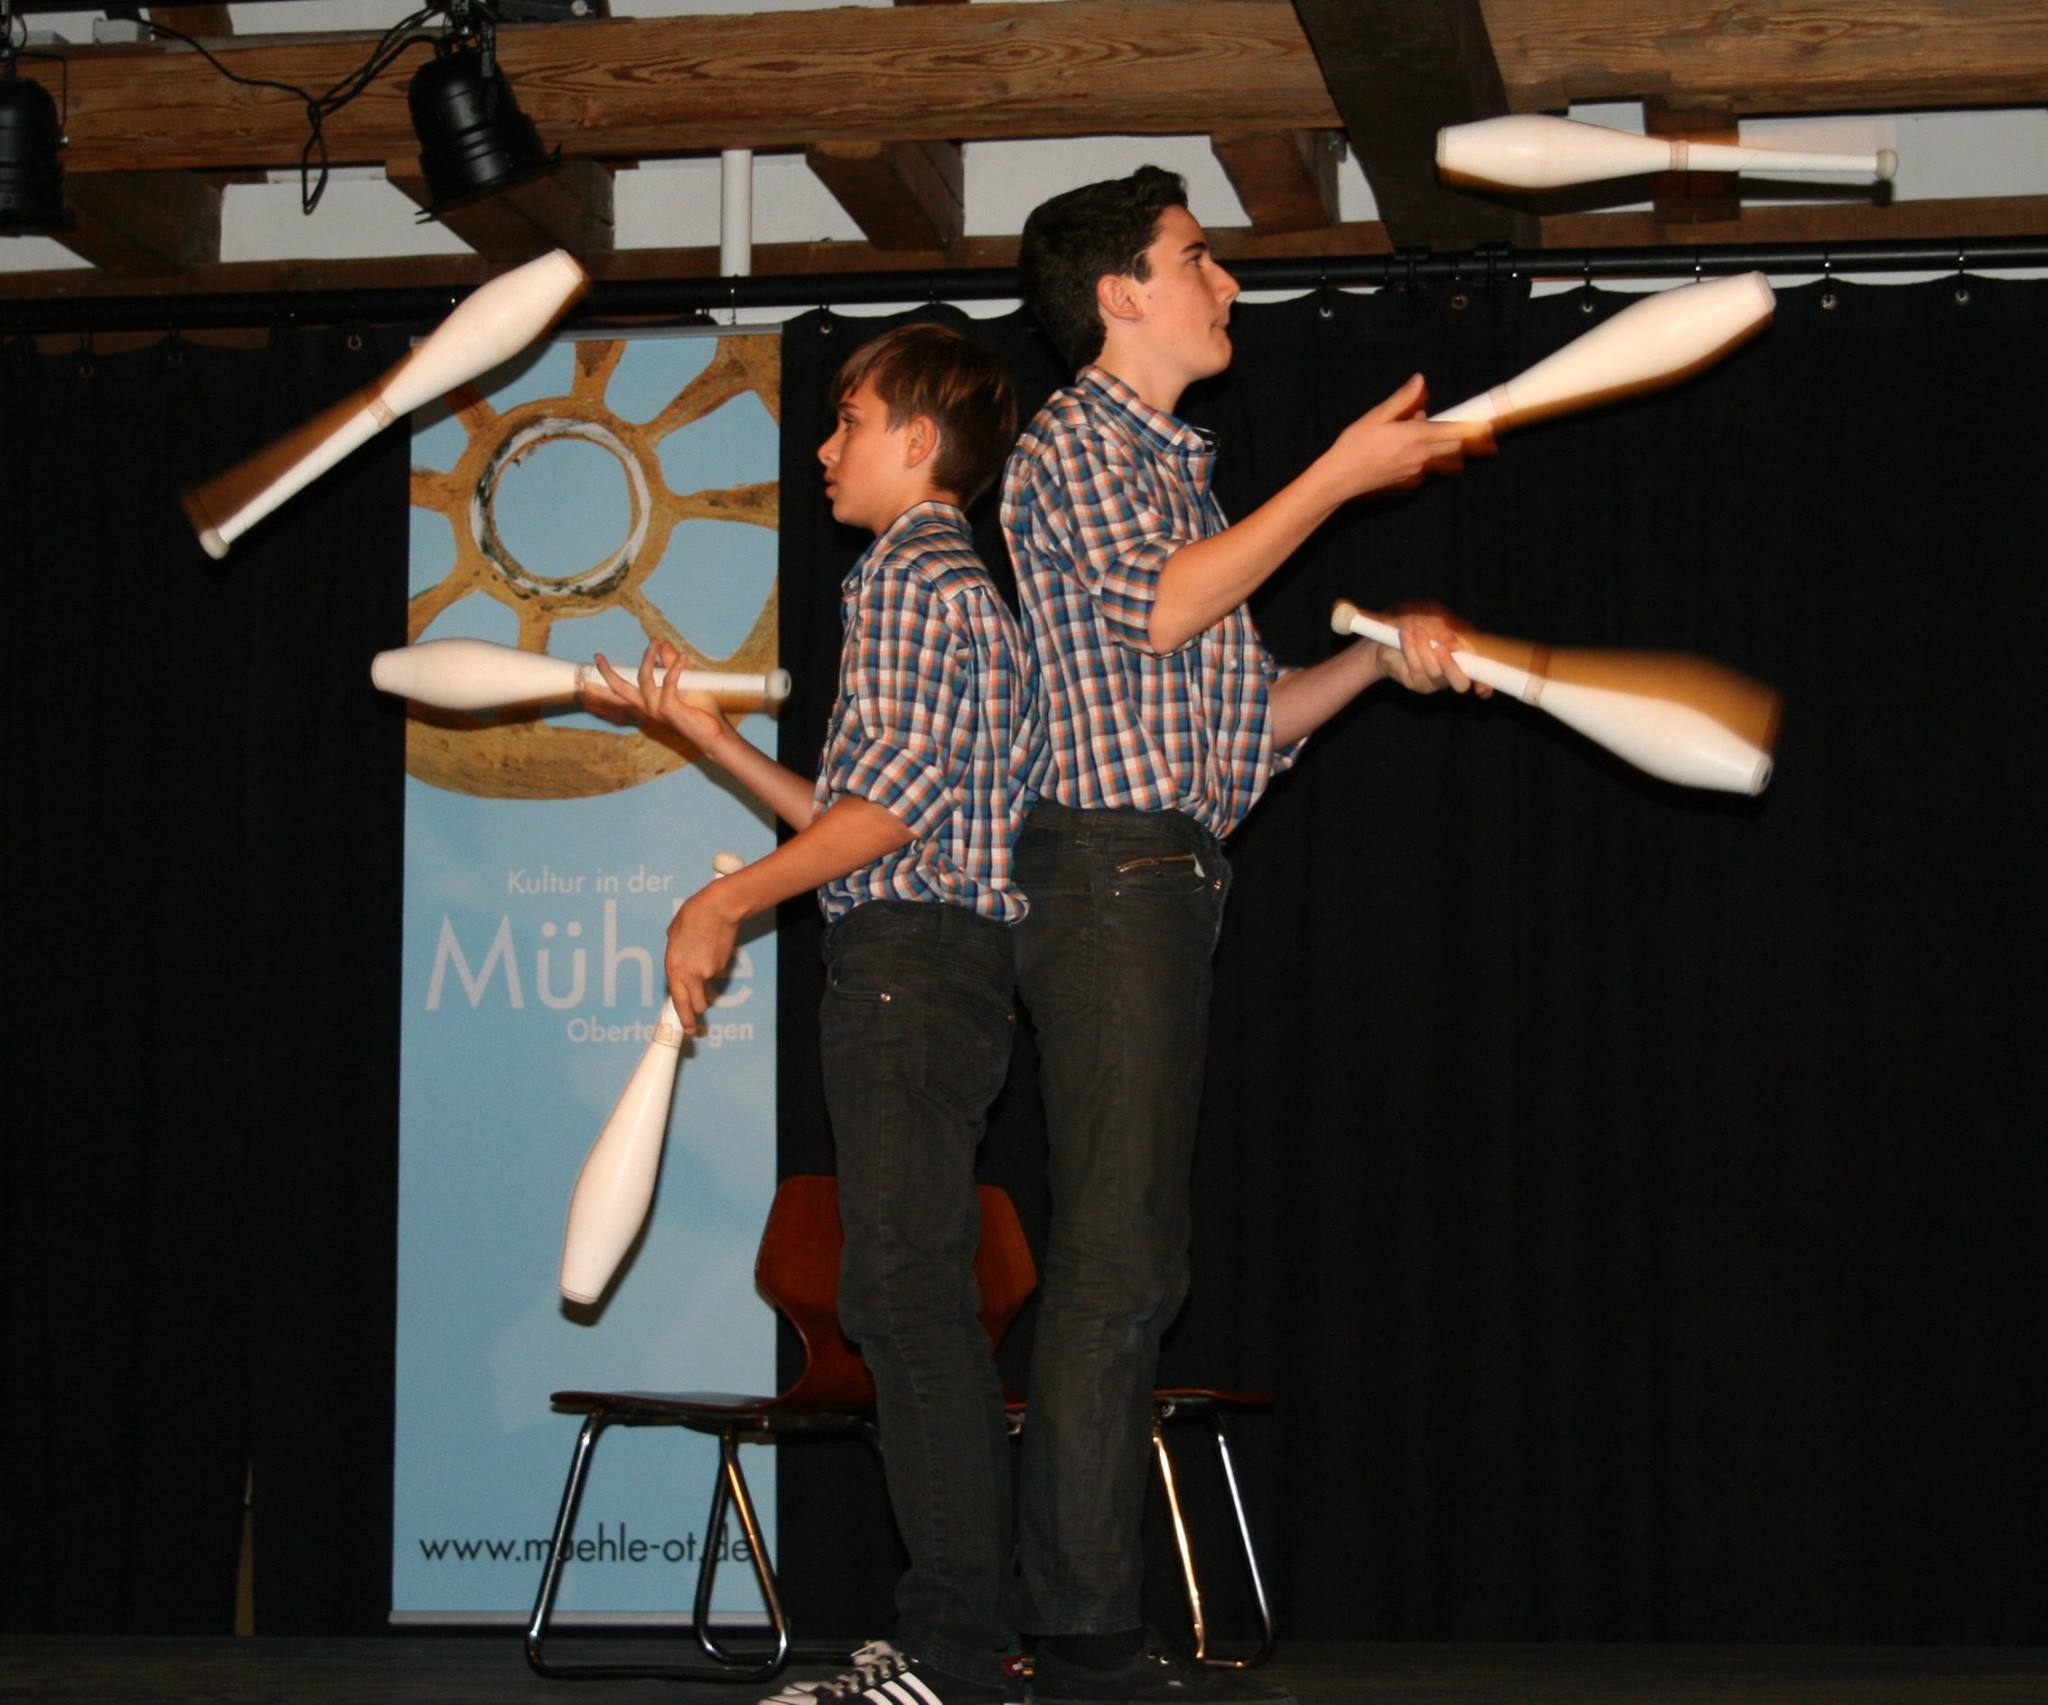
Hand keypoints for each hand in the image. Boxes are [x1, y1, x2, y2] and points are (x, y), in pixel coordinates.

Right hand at [585, 641, 738, 757]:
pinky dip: (676, 667)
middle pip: (620, 689)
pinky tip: (685, 657)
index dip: (607, 680)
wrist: (715, 732)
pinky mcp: (669, 709)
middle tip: (597, 656)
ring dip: (649, 657)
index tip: (596, 663)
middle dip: (607, 672)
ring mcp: (657, 710)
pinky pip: (668, 682)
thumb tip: (662, 643)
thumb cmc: (701, 711)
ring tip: (655, 642)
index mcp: (648, 704)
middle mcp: (648, 708)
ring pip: (644, 678)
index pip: (622, 693)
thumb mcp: (684, 682)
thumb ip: (671, 664)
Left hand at [664, 879, 745, 1032]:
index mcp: (674, 968)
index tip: (688, 1030)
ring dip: (705, 980)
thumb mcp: (673, 938)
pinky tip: (710, 949)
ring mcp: (710, 972)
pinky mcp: (723, 965)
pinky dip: (713, 966)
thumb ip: (674, 957)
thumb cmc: (692, 918)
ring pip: (708, 987)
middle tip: (698, 1002)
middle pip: (698, 1005)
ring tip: (702, 957)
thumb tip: (680, 966)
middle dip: (698, 1006)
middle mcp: (692, 975)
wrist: (719, 908)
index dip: (684, 1019)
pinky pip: (716, 973)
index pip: (679, 1002)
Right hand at [1323, 375, 1494, 500]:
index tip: (1492, 428)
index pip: (1455, 432)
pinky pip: (1429, 475)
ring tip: (1459, 451)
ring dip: (1456, 458)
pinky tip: (1419, 460)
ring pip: (1448, 466)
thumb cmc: (1355, 445)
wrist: (1339, 479)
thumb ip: (1403, 400)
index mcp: (1416, 436)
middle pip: (1459, 452)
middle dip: (1476, 447)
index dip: (1477, 430)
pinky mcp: (1410, 486)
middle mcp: (1421, 457)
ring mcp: (1417, 474)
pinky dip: (1432, 467)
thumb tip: (1421, 381)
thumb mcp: (1377, 416)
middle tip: (1491, 445)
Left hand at [1375, 605, 1492, 697]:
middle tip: (1440, 648)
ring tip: (1417, 631)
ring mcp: (1432, 682)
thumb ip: (1445, 633)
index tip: (1483, 688)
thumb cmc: (1414, 630)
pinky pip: (1417, 668)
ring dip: (1425, 648)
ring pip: (1435, 672)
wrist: (1384, 639)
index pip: (1479, 676)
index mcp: (1462, 660)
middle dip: (1451, 665)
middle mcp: (1450, 675)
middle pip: (1460, 683)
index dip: (1484, 683)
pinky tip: (1405, 636)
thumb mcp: (1432, 625)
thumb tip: (1455, 645)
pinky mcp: (1414, 684)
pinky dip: (1411, 648)